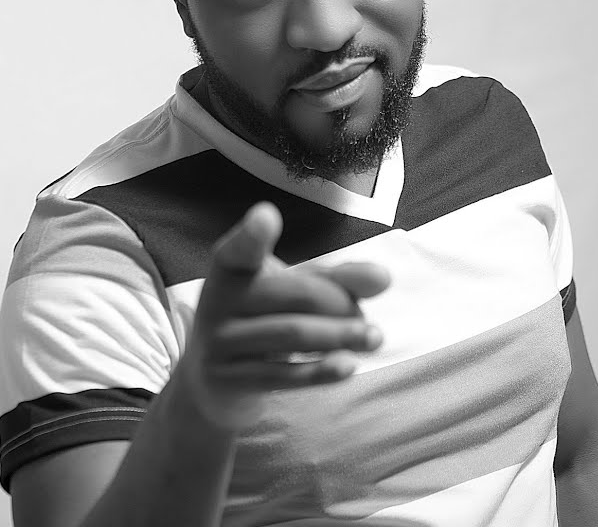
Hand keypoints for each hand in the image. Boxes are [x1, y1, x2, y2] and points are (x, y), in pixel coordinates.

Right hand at [176, 201, 389, 429]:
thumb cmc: (261, 320)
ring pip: (291, 334)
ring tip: (374, 338)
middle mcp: (216, 300)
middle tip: (366, 318)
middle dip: (339, 304)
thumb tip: (383, 277)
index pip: (241, 248)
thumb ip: (337, 279)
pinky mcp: (227, 381)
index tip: (267, 216)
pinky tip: (350, 366)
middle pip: (292, 294)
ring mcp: (218, 343)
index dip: (253, 233)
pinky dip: (321, 370)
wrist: (214, 382)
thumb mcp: (293, 292)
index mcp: (230, 266)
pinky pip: (282, 375)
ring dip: (341, 335)